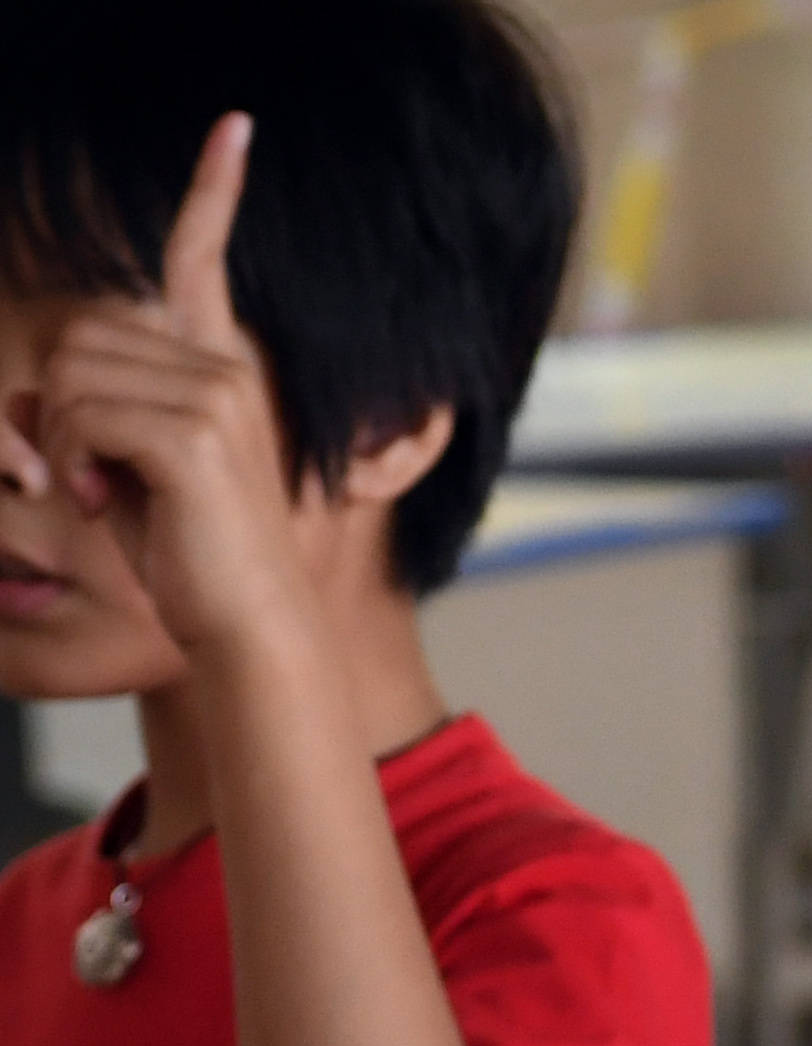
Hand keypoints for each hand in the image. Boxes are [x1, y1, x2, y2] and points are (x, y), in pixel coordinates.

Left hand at [36, 112, 309, 650]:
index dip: (214, 190)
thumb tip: (34, 391)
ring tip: (109, 492)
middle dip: (60, 405)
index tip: (235, 128)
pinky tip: (110, 499)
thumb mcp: (131, 469)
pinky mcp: (194, 433)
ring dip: (64, 439)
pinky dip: (75, 460)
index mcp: (223, 369)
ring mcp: (217, 396)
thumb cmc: (192, 556)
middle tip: (96, 474)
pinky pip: (82, 413)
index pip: (204, 259)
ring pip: (71, 373)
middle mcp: (227, 369)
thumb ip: (95, 410)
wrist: (248, 622)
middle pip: (80, 333)